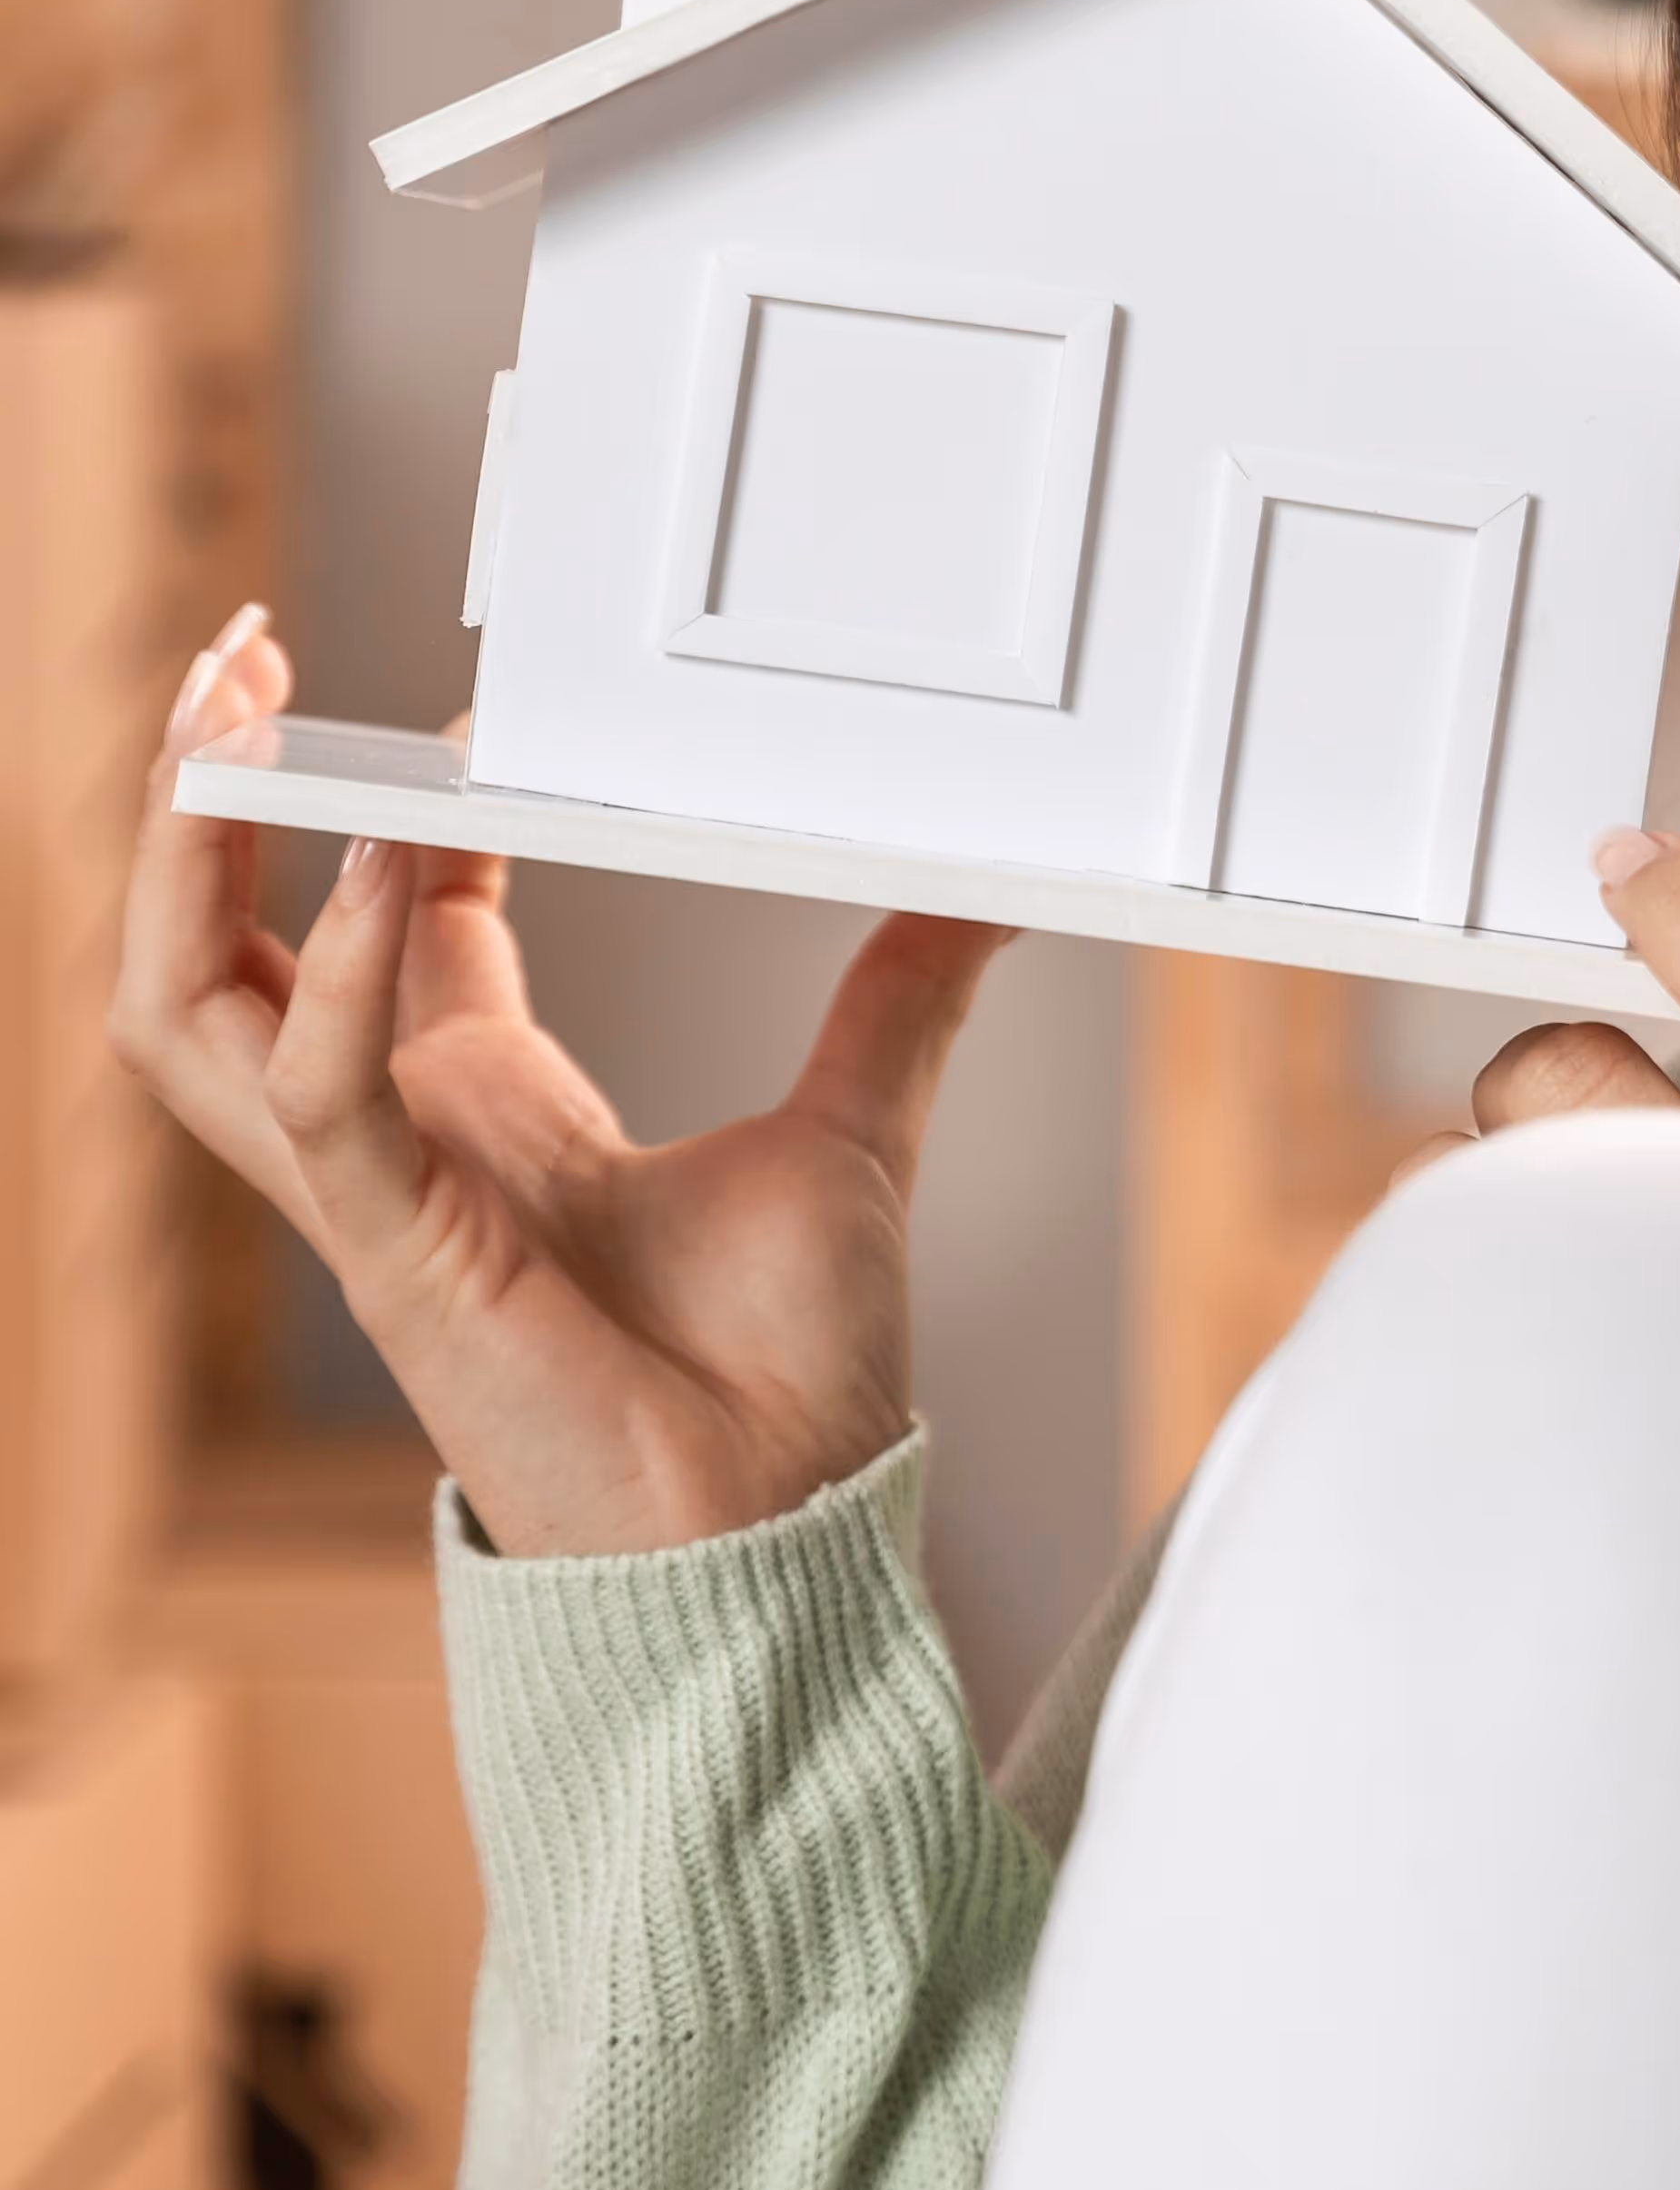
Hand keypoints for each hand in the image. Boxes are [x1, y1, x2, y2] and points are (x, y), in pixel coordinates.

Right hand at [110, 608, 1012, 1555]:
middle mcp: (401, 1141)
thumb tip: (985, 896)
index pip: (375, 921)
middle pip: (214, 948)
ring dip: (188, 866)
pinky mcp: (398, 1255)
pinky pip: (313, 1097)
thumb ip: (897, 1003)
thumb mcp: (853, 1133)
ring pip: (184, 1014)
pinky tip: (384, 868)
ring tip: (233, 723)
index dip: (385, 805)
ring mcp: (377, 1198)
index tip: (458, 712)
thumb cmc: (789, 1374)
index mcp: (485, 1110)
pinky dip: (334, 976)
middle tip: (237, 660)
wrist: (788, 1529)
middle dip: (203, 802)